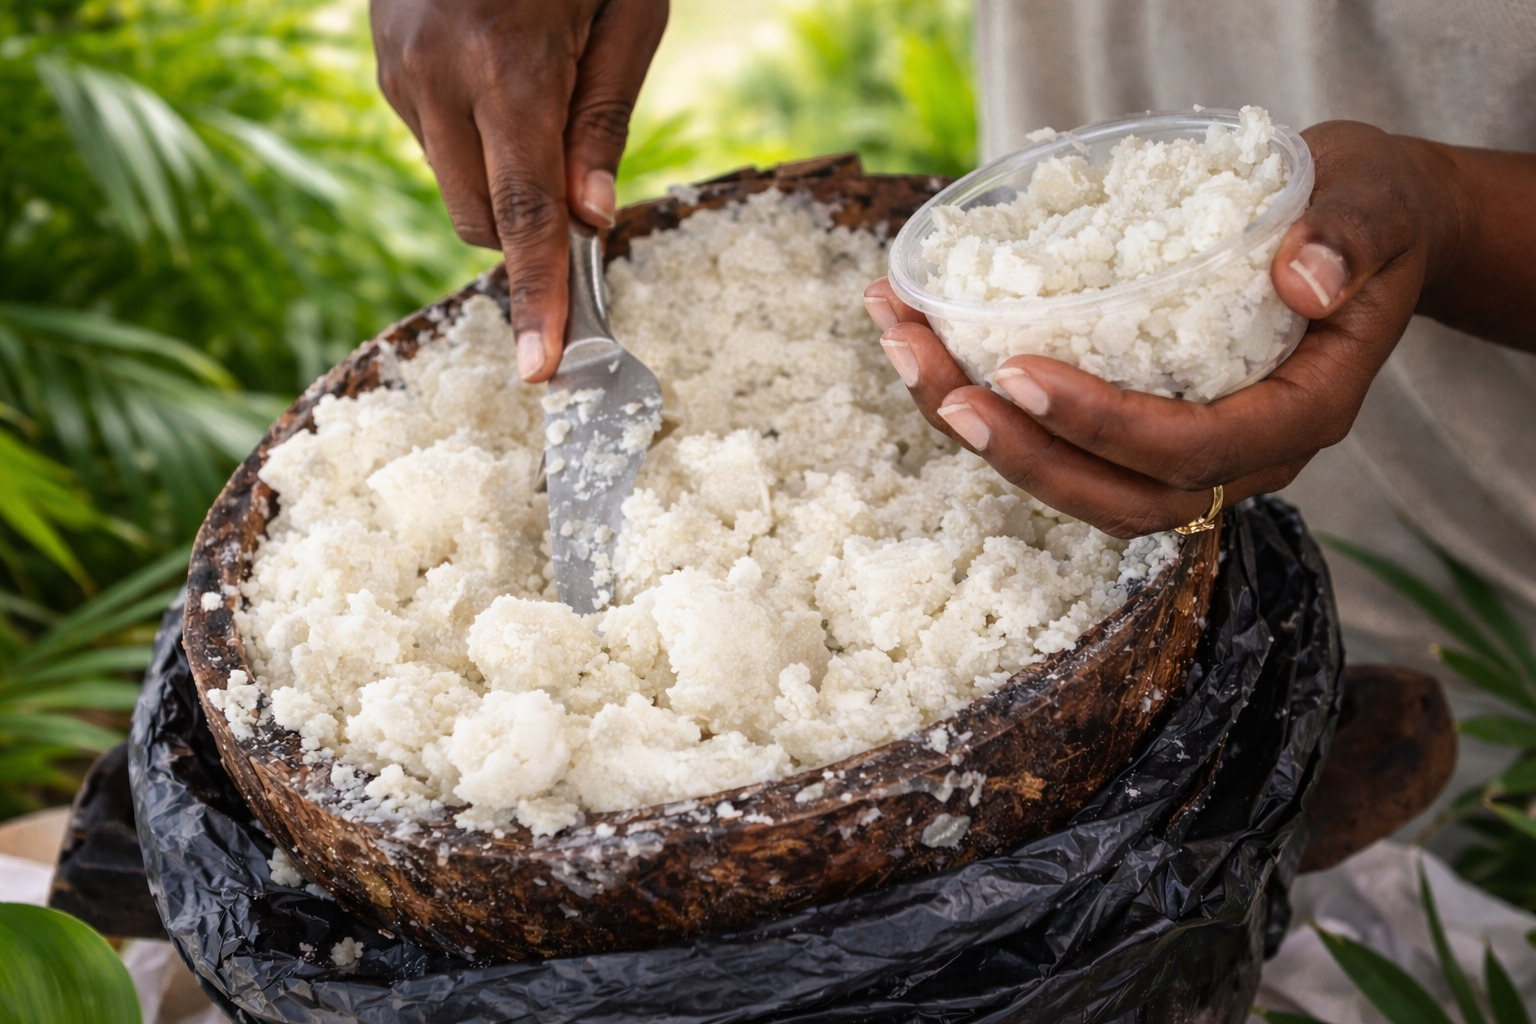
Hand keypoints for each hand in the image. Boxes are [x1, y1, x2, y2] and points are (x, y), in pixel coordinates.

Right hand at [371, 0, 667, 380]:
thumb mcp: (628, 11)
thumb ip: (604, 121)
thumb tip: (590, 223)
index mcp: (507, 64)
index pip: (525, 215)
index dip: (538, 298)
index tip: (540, 369)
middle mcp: (436, 73)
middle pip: (482, 217)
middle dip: (530, 229)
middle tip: (581, 191)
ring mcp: (397, 67)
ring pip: (453, 185)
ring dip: (501, 181)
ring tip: (540, 96)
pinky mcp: (383, 61)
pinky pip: (433, 139)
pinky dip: (475, 141)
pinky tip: (501, 76)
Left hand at [863, 120, 1468, 536]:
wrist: (1360, 230)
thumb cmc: (1365, 215)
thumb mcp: (1376, 205)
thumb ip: (1352, 238)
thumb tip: (1305, 278)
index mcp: (1302, 415)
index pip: (1194, 450)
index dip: (1102, 424)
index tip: (1020, 369)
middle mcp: (1243, 458)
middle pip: (1119, 497)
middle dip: (1018, 452)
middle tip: (937, 386)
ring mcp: (1190, 453)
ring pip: (1079, 485)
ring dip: (984, 436)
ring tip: (907, 354)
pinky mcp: (1143, 430)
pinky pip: (1064, 447)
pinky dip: (991, 406)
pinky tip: (927, 344)